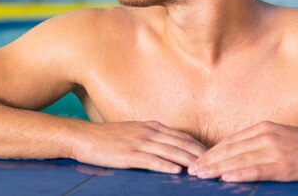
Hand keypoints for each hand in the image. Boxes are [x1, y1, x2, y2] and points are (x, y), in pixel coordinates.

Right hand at [72, 120, 206, 173]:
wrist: (83, 137)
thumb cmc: (108, 137)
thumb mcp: (134, 131)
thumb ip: (152, 137)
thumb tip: (168, 145)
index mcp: (152, 126)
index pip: (182, 136)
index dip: (198, 145)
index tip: (212, 155)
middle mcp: (149, 132)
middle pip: (181, 143)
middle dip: (199, 154)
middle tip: (214, 164)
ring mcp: (139, 142)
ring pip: (170, 151)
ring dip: (188, 161)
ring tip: (202, 170)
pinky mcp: (128, 154)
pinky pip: (151, 160)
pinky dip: (166, 165)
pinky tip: (177, 171)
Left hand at [189, 121, 297, 181]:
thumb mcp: (279, 137)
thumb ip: (258, 142)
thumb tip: (235, 153)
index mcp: (263, 128)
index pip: (230, 141)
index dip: (211, 152)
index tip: (197, 161)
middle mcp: (266, 136)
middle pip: (230, 149)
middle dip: (209, 161)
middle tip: (191, 170)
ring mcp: (274, 150)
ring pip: (239, 160)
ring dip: (217, 169)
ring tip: (201, 176)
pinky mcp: (283, 165)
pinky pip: (256, 170)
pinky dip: (239, 174)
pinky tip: (225, 178)